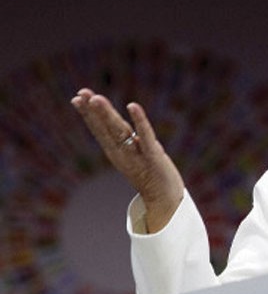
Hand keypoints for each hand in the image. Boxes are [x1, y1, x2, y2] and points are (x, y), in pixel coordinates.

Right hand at [71, 88, 184, 231]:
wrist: (164, 200)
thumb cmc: (149, 174)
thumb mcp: (131, 156)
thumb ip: (122, 142)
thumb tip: (111, 125)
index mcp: (116, 152)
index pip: (99, 130)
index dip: (88, 114)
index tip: (77, 98)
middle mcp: (122, 153)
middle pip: (106, 128)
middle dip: (93, 111)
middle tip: (81, 93)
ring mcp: (137, 155)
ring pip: (120, 130)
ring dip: (108, 114)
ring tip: (96, 98)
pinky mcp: (154, 156)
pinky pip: (146, 136)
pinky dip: (139, 121)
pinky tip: (132, 106)